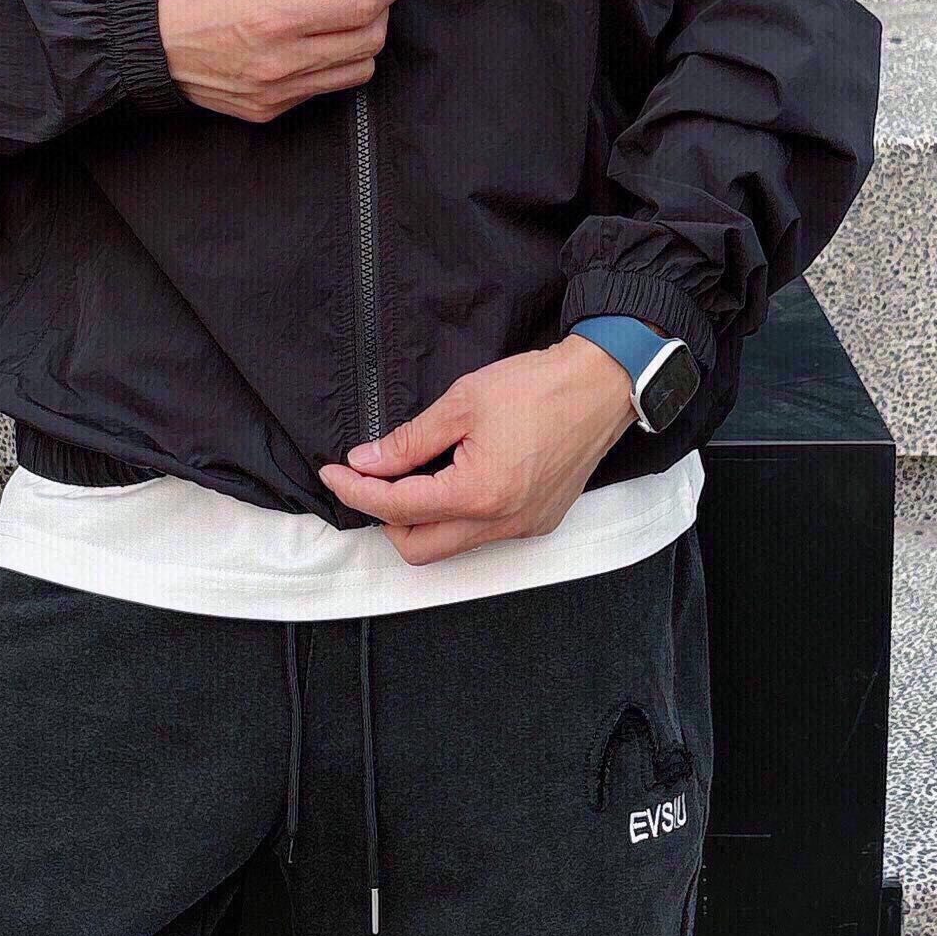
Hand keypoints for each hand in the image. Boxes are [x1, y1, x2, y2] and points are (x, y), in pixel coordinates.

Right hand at [159, 0, 404, 121]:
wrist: (135, 37)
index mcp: (277, 18)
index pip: (364, 5)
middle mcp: (282, 64)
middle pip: (370, 41)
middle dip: (379, 6)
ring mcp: (276, 93)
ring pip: (355, 72)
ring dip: (361, 37)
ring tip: (337, 9)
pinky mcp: (267, 110)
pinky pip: (322, 89)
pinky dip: (331, 61)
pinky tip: (308, 36)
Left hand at [317, 335, 639, 563]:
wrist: (602, 386)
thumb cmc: (538, 386)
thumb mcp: (462, 402)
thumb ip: (409, 439)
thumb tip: (367, 461)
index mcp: (479, 494)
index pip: (397, 508)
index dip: (356, 491)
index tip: (334, 472)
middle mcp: (502, 523)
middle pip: (419, 549)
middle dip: (385, 520)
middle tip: (370, 481)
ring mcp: (524, 527)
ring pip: (451, 546)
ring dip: (421, 520)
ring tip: (410, 476)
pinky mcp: (539, 521)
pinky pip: (483, 535)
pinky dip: (456, 516)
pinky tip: (452, 479)